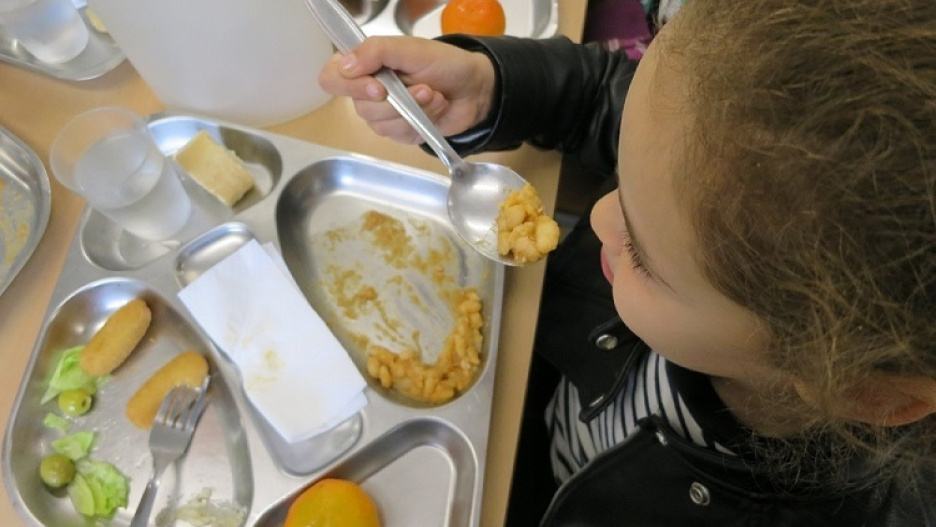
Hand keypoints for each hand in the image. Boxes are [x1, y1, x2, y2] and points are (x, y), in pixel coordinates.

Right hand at [319, 36, 496, 144]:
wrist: (474, 88)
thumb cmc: (444, 63)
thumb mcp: (411, 49)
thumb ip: (376, 51)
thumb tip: (344, 66)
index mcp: (364, 66)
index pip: (331, 79)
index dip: (350, 87)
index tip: (379, 86)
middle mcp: (367, 92)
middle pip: (362, 109)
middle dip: (398, 101)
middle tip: (423, 88)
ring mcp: (383, 115)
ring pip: (382, 125)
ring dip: (415, 111)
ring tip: (433, 96)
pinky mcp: (400, 133)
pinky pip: (400, 136)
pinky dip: (423, 123)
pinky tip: (435, 110)